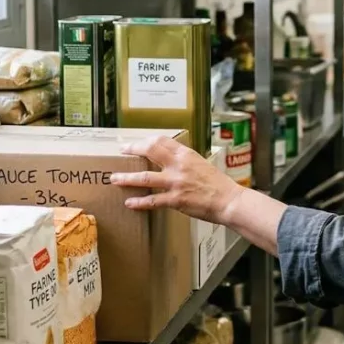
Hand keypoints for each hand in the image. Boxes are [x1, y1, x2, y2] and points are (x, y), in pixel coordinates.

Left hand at [111, 136, 244, 223]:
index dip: (145, 141)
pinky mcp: (176, 200)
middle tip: (122, 153)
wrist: (228, 200)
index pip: (161, 140)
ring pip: (145, 178)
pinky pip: (153, 200)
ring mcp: (176, 182)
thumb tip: (169, 161)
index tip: (135, 144)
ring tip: (115, 179)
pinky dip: (139, 202)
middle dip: (132, 150)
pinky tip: (129, 203)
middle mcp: (179, 165)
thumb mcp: (201, 164)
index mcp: (186, 154)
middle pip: (150, 151)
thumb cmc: (218, 184)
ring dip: (127, 178)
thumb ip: (184, 161)